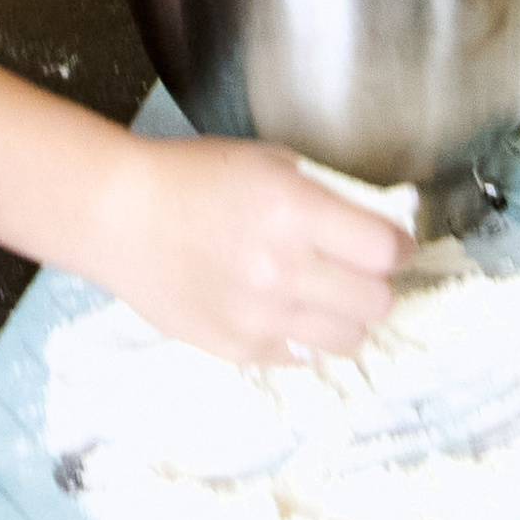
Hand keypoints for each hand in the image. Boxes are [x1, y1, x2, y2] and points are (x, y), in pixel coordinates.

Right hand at [88, 136, 403, 362]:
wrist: (121, 217)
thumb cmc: (197, 177)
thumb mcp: (272, 164)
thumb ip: (329, 196)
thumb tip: (381, 225)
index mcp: (295, 212)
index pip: (386, 251)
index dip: (398, 245)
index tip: (392, 241)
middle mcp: (284, 271)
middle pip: (376, 302)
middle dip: (378, 284)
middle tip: (360, 270)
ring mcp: (261, 318)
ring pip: (348, 338)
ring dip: (349, 316)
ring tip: (328, 294)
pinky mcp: (239, 351)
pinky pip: (303, 355)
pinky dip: (306, 335)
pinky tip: (286, 308)